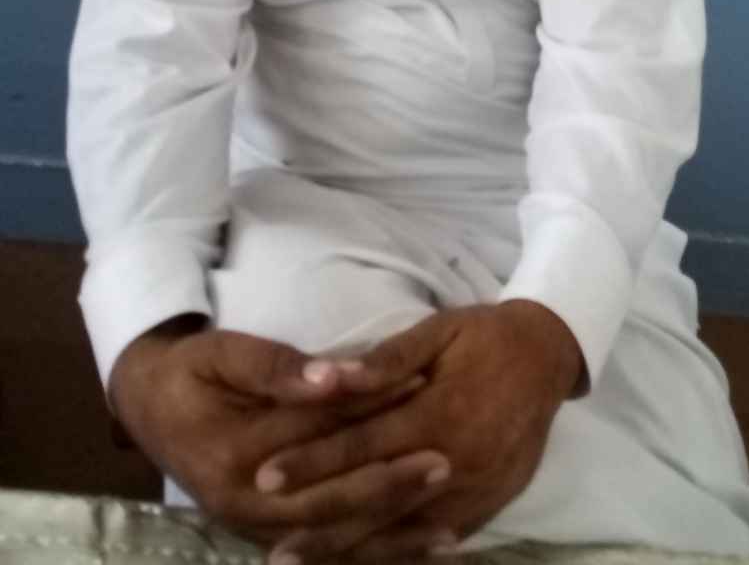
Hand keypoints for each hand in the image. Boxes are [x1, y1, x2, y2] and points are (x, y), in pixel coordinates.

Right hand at [109, 318, 454, 552]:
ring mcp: (253, 529)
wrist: (150, 407)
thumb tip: (331, 378)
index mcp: (235, 453)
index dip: (370, 408)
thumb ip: (276, 367)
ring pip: (333, 538)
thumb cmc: (193, 371)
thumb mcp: (224, 353)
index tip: (422, 386)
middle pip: (330, 498)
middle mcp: (244, 503)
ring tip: (448, 527)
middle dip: (391, 483)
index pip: (316, 431)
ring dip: (391, 535)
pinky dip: (373, 554)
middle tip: (446, 461)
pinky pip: (326, 552)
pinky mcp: (266, 536)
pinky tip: (417, 551)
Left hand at [255, 300, 583, 562]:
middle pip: (376, 501)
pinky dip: (397, 553)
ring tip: (301, 562)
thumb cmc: (485, 336)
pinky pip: (435, 538)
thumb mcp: (438, 330)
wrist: (549, 356)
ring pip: (403, 531)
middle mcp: (456, 462)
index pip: (362, 446)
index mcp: (439, 413)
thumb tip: (332, 376)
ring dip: (351, 550)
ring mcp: (475, 491)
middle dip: (320, 523)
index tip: (264, 477)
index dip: (311, 463)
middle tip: (271, 547)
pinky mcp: (490, 506)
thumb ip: (386, 360)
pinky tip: (364, 561)